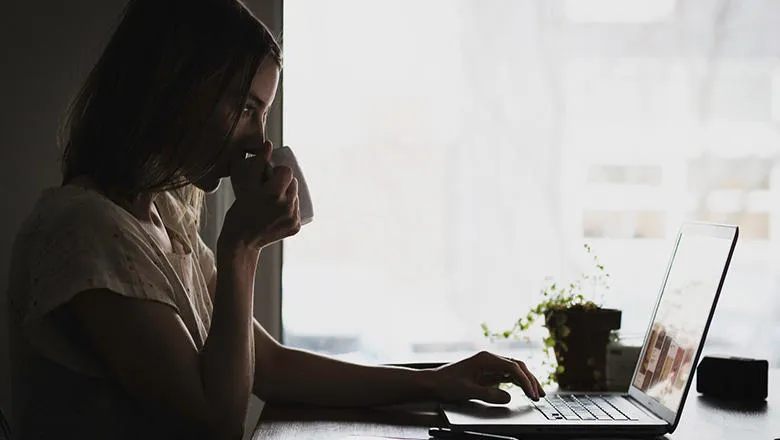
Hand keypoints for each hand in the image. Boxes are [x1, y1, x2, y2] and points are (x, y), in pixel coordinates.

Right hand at [220, 140, 300, 249]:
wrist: (240, 241)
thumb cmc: (239, 211)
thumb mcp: (245, 185)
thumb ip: (257, 163)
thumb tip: (269, 144)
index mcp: (274, 193)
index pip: (288, 172)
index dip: (279, 172)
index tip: (269, 177)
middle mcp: (287, 205)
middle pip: (293, 184)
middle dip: (284, 183)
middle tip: (270, 189)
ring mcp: (293, 218)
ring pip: (296, 197)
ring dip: (288, 195)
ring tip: (274, 200)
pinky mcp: (296, 227)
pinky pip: (297, 211)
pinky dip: (290, 209)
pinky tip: (278, 211)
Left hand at [430, 351, 544, 403]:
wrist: (433, 383)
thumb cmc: (446, 383)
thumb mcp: (467, 391)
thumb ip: (488, 394)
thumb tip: (508, 397)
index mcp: (485, 359)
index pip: (513, 367)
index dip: (525, 380)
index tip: (532, 393)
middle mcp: (489, 359)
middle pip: (517, 367)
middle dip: (530, 380)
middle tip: (540, 395)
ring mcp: (489, 365)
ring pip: (514, 371)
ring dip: (526, 381)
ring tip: (537, 393)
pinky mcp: (488, 373)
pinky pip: (507, 376)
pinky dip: (518, 383)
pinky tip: (525, 390)